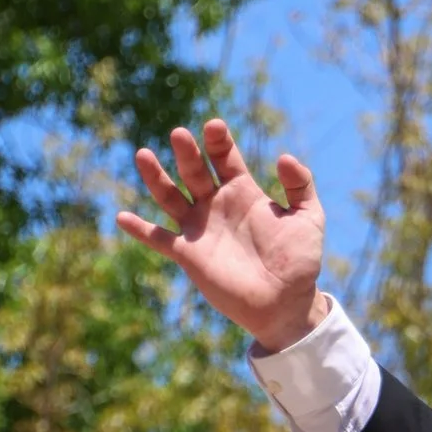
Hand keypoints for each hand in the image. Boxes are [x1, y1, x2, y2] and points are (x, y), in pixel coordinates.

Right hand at [117, 118, 324, 353]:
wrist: (286, 303)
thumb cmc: (300, 262)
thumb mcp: (309, 218)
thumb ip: (301, 186)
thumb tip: (284, 157)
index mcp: (243, 191)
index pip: (224, 157)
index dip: (218, 141)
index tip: (215, 128)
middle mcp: (216, 205)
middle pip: (194, 171)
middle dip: (187, 153)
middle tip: (180, 135)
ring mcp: (199, 228)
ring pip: (170, 197)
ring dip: (156, 177)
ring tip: (143, 155)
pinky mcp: (189, 255)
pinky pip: (159, 239)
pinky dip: (140, 230)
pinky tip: (122, 218)